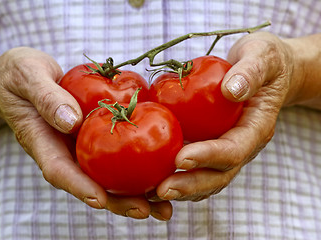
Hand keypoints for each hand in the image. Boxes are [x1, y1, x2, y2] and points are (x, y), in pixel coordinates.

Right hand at [0, 47, 170, 219]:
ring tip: (162, 207)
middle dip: (116, 201)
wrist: (20, 77)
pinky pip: (113, 155)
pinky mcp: (91, 138)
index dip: (79, 187)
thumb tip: (71, 121)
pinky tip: (160, 174)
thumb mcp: (27, 76)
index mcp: (41, 140)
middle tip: (145, 211)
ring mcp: (78, 147)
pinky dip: (135, 168)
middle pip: (88, 183)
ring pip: (104, 176)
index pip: (58, 170)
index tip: (100, 200)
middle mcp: (62, 150)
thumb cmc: (18, 74)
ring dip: (133, 193)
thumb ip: (46, 97)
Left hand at [152, 32, 295, 200]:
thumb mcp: (263, 56)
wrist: (265, 70)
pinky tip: (153, 179)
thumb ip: (251, 72)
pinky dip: (177, 176)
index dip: (208, 157)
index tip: (181, 159)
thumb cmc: (265, 60)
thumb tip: (231, 90)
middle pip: (219, 175)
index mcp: (256, 128)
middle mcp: (242, 144)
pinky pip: (197, 167)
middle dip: (190, 184)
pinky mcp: (213, 145)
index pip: (233, 150)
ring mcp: (227, 147)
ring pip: (207, 178)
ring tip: (151, 193)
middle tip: (161, 190)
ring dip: (182, 188)